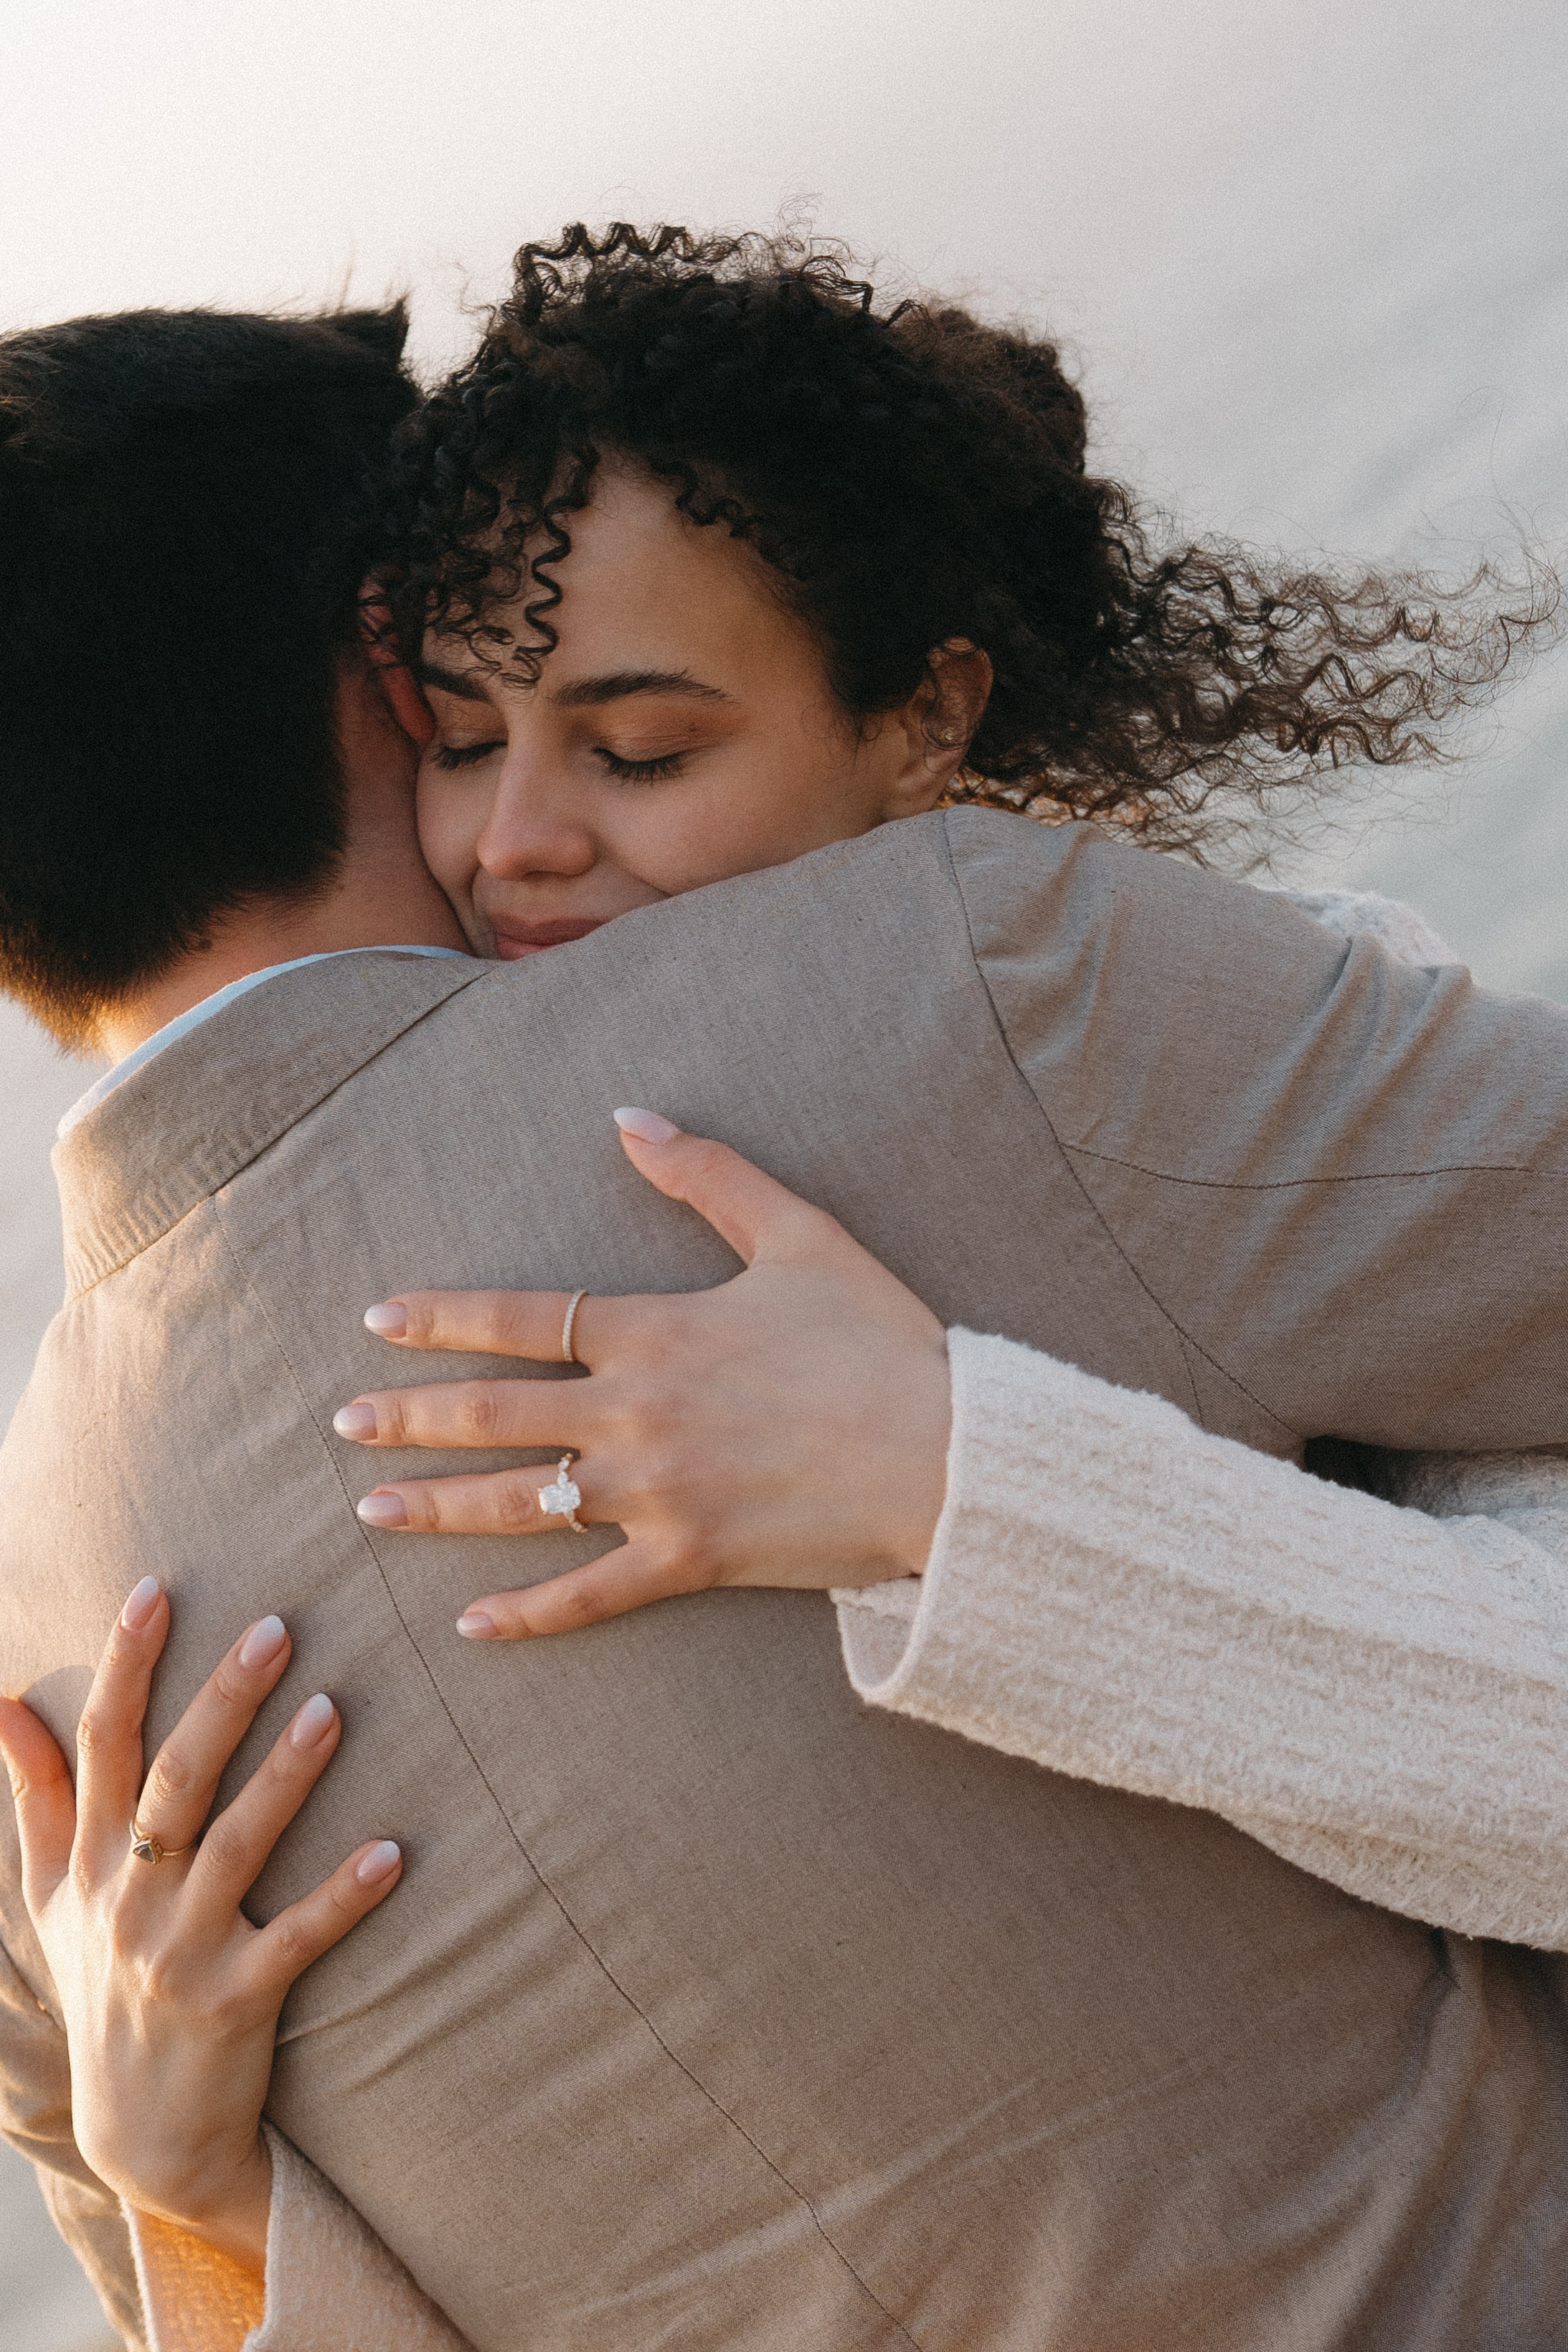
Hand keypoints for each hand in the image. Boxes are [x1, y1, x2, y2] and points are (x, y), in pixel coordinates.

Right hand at [0, 1581, 401, 2274]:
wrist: (138, 2134)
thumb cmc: (103, 1985)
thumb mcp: (52, 1895)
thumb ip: (38, 1795)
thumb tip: (6, 1699)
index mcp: (88, 1860)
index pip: (102, 1743)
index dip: (126, 1662)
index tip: (157, 1587)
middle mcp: (127, 1897)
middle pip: (174, 1778)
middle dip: (223, 1698)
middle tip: (278, 1624)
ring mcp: (179, 1953)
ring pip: (235, 1847)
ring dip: (286, 1776)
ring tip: (335, 1709)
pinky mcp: (237, 2003)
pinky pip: (296, 1940)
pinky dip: (343, 1896)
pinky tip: (392, 1853)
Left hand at [336, 1112, 951, 1637]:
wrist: (950, 1457)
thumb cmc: (880, 1342)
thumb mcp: (799, 1236)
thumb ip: (708, 1175)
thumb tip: (628, 1117)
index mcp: (655, 1332)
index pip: (522, 1318)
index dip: (443, 1319)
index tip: (378, 1321)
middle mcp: (636, 1414)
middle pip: (496, 1414)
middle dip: (410, 1417)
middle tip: (343, 1422)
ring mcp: (657, 1494)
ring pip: (521, 1504)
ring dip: (438, 1506)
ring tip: (371, 1509)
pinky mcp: (689, 1561)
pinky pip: (589, 1596)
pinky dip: (527, 1614)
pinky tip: (471, 1624)